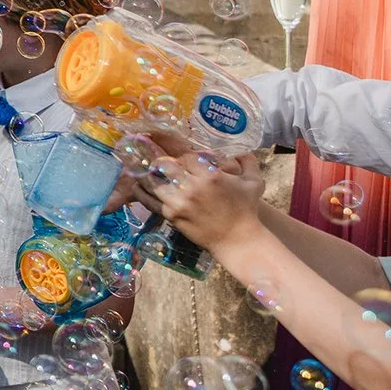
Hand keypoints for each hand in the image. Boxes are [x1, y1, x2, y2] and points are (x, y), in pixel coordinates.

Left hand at [132, 151, 266, 249]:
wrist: (238, 240)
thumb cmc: (247, 210)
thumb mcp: (254, 183)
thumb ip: (248, 161)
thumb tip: (240, 150)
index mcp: (211, 176)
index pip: (186, 156)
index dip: (183, 157)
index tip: (184, 161)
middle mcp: (192, 187)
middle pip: (165, 165)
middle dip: (162, 162)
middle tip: (161, 162)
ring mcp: (179, 202)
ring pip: (153, 181)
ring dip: (148, 174)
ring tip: (144, 170)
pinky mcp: (171, 215)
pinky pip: (149, 201)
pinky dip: (141, 191)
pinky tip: (137, 185)